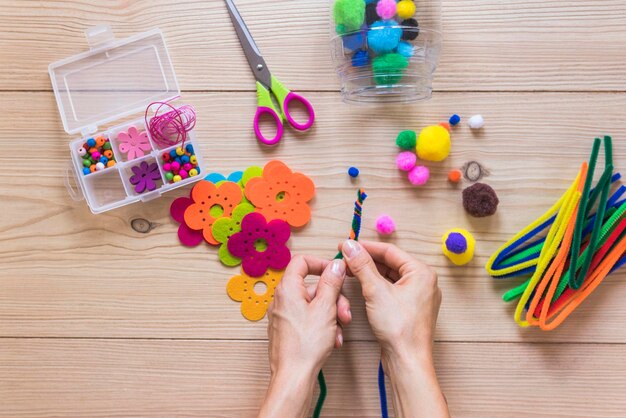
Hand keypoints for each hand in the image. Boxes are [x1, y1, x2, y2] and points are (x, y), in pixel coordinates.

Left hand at [258, 255, 351, 417]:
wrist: (293, 376)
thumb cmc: (305, 346)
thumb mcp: (325, 308)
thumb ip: (331, 283)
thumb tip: (335, 265)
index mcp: (287, 289)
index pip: (302, 262)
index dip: (321, 263)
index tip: (336, 272)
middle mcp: (282, 299)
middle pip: (312, 286)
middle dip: (333, 298)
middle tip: (345, 312)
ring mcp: (283, 315)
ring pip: (313, 304)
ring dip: (331, 314)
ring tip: (339, 329)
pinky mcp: (287, 329)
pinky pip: (308, 319)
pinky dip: (322, 325)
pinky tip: (333, 339)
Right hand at [341, 240, 448, 417]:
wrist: (407, 361)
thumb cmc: (399, 328)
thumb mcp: (376, 291)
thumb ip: (362, 265)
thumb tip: (350, 245)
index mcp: (421, 272)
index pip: (390, 251)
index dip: (366, 247)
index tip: (347, 245)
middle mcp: (424, 282)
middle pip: (391, 262)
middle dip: (367, 260)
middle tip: (345, 258)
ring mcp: (418, 296)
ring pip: (390, 276)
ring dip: (370, 272)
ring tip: (350, 270)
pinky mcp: (411, 308)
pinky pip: (392, 289)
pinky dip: (377, 286)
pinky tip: (362, 286)